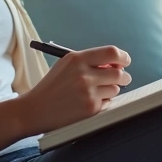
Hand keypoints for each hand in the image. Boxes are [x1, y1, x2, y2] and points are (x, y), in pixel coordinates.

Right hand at [15, 45, 132, 135]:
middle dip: (123, 76)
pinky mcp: (90, 109)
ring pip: (115, 89)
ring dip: (111, 89)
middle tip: (123, 78)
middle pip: (118, 73)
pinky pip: (108, 102)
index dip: (123, 57)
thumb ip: (89, 61)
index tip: (125, 60)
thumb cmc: (52, 86)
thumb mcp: (66, 65)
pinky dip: (103, 102)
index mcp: (77, 59)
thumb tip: (116, 64)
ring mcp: (88, 93)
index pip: (111, 53)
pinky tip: (89, 101)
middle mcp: (84, 74)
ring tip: (96, 91)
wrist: (36, 109)